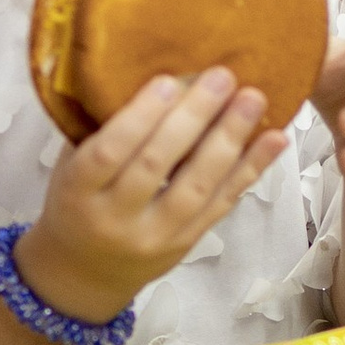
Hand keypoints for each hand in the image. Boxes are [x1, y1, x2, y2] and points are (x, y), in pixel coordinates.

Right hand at [19, 67, 286, 323]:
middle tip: (222, 77)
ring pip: (196, 187)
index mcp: (78, 192)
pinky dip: (251, 169)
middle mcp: (116, 219)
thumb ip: (100, 128)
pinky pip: (222, 203)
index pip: (108, 153)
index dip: (139, 117)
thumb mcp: (70, 166)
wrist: (85, 272)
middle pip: (157, 166)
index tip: (169, 81)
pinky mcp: (187, 243)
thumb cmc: (78, 202)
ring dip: (229, 140)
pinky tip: (274, 139)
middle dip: (193, 118)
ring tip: (252, 99)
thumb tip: (149, 72)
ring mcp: (155, 236)